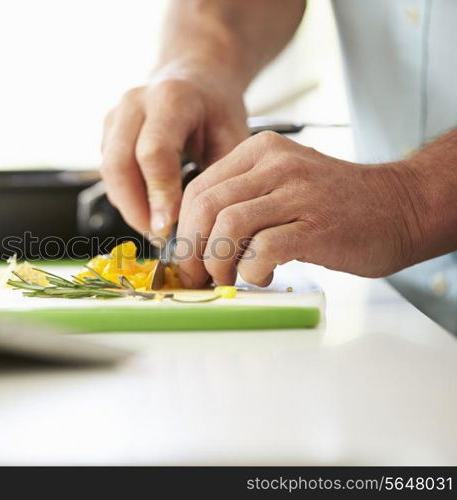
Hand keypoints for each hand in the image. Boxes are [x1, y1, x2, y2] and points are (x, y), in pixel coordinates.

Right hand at [100, 69, 248, 238]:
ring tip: (155, 229)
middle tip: (159, 237)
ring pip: (108, 171)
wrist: (196, 78)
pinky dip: (125, 197)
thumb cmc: (216, 110)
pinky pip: (108, 172)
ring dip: (128, 206)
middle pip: (119, 164)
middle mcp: (136, 102)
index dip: (159, 194)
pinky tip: (147, 210)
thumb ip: (220, 175)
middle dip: (136, 208)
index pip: (154, 153)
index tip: (169, 228)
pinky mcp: (106, 130)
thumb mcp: (233, 136)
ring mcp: (116, 115)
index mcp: (172, 98)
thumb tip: (203, 225)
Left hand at [176, 132, 425, 286]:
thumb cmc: (335, 204)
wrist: (400, 207)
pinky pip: (263, 250)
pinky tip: (263, 276)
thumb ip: (242, 199)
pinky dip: (252, 271)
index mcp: (260, 151)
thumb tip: (196, 241)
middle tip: (199, 277)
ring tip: (230, 279)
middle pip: (205, 207)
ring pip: (228, 227)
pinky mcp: (315, 225)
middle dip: (192, 251)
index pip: (198, 188)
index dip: (184, 230)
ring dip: (219, 264)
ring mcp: (297, 192)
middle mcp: (276, 164)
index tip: (186, 259)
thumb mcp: (282, 183)